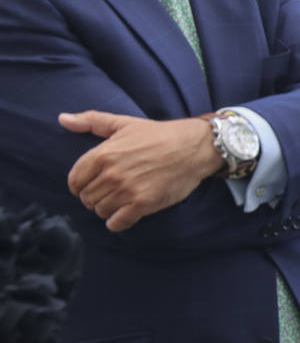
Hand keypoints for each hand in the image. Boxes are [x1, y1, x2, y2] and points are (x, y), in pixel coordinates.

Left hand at [60, 110, 223, 231]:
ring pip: (100, 211)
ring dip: (107, 209)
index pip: (75, 181)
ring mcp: (127, 190)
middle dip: (95, 197)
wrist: (194, 147)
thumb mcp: (124, 123)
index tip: (93, 184)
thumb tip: (63, 119)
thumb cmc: (159, 134)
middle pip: (87, 198)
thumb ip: (91, 120)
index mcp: (103, 154)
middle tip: (111, 192)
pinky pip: (117, 223)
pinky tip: (125, 213)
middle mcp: (112, 173)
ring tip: (120, 200)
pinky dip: (117, 222)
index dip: (81, 185)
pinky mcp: (143, 204)